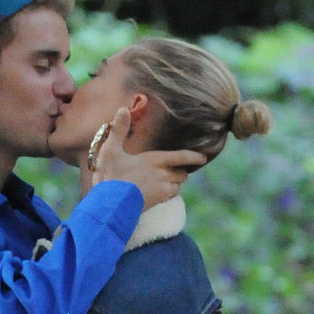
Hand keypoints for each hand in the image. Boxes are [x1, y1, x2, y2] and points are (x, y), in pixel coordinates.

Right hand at [91, 108, 205, 210]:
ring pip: (177, 186)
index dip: (194, 157)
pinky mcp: (158, 202)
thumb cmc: (110, 176)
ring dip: (173, 184)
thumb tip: (123, 108)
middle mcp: (162, 174)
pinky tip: (157, 193)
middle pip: (182, 174)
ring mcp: (161, 190)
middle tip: (172, 170)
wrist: (109, 205)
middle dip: (179, 172)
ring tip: (162, 182)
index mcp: (154, 159)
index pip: (181, 157)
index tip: (203, 157)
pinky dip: (168, 194)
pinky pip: (170, 197)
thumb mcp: (111, 150)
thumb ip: (119, 130)